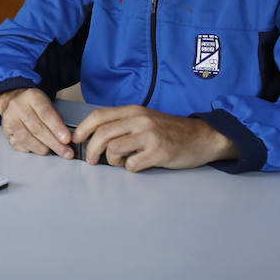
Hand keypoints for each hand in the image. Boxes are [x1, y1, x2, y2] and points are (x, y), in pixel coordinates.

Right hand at [0, 87, 72, 156]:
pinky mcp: (5, 130)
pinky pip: (19, 144)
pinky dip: (31, 149)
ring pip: (26, 139)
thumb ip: (56, 118)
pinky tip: (38, 148)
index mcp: (32, 96)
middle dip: (54, 143)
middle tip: (66, 153)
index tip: (67, 140)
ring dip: (42, 148)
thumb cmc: (33, 103)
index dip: (57, 128)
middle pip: (37, 129)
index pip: (46, 114)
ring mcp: (9, 119)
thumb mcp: (47, 103)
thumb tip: (67, 138)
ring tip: (53, 151)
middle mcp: (18, 107)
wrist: (12, 99)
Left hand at [73, 105, 237, 171]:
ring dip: (113, 161)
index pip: (99, 116)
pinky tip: (139, 165)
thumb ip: (124, 124)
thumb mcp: (146, 119)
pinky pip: (131, 165)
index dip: (83, 129)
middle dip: (91, 150)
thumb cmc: (171, 131)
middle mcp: (140, 120)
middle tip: (92, 161)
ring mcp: (149, 136)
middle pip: (102, 135)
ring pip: (113, 150)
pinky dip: (130, 169)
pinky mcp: (158, 152)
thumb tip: (95, 137)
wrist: (203, 137)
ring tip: (123, 161)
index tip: (76, 140)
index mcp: (134, 111)